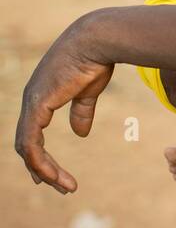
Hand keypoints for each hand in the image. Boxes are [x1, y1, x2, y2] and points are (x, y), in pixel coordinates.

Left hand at [15, 18, 114, 192]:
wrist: (97, 40)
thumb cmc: (96, 59)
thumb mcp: (88, 91)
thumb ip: (81, 111)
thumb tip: (79, 133)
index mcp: (42, 95)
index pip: (31, 133)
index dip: (40, 156)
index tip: (53, 175)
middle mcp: (32, 100)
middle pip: (26, 144)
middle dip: (41, 168)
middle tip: (59, 187)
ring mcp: (32, 103)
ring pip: (27, 148)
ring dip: (44, 171)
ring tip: (65, 187)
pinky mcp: (38, 105)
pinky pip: (32, 143)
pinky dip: (41, 163)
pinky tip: (54, 175)